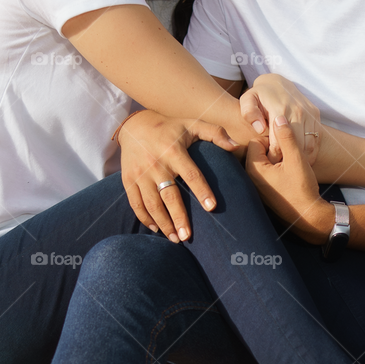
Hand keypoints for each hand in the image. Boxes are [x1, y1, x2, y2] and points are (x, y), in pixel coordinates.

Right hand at [119, 110, 236, 241]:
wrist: (134, 126)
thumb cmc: (170, 128)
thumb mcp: (192, 124)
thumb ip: (215, 133)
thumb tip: (236, 146)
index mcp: (173, 150)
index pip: (190, 174)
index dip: (201, 191)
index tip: (212, 207)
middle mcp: (155, 163)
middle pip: (168, 195)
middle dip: (178, 217)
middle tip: (188, 236)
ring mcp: (139, 174)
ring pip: (151, 204)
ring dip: (163, 223)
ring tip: (176, 239)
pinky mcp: (128, 180)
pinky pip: (136, 204)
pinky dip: (145, 218)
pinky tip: (156, 229)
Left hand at [239, 73, 321, 164]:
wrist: (277, 82)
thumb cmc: (259, 96)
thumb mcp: (248, 100)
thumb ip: (249, 113)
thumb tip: (259, 128)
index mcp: (280, 110)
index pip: (279, 143)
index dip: (273, 157)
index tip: (268, 163)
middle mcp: (298, 111)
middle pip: (296, 147)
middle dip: (287, 160)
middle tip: (279, 167)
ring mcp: (309, 114)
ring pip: (309, 145)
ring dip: (301, 158)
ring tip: (290, 164)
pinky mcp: (316, 115)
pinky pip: (317, 140)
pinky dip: (310, 152)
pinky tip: (301, 158)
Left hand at [245, 116, 334, 242]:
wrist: (309, 217)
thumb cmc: (302, 188)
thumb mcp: (296, 159)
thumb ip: (287, 137)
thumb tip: (279, 117)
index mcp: (254, 168)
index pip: (258, 140)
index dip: (274, 139)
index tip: (287, 147)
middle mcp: (251, 177)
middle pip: (260, 150)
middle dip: (275, 149)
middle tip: (290, 156)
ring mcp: (257, 185)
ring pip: (266, 161)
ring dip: (278, 159)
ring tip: (292, 167)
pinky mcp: (265, 191)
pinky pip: (269, 172)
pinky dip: (278, 169)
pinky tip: (291, 175)